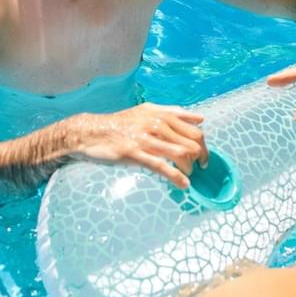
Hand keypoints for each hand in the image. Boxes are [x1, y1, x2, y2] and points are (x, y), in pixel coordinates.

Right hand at [71, 103, 208, 188]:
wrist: (92, 132)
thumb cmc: (121, 124)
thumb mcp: (147, 111)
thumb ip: (173, 113)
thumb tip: (200, 119)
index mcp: (161, 114)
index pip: (195, 130)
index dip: (204, 146)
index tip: (203, 157)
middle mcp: (156, 124)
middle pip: (192, 143)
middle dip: (200, 159)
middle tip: (198, 169)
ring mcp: (146, 139)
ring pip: (180, 154)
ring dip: (189, 169)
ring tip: (188, 176)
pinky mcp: (135, 153)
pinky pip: (162, 166)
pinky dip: (176, 177)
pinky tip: (183, 185)